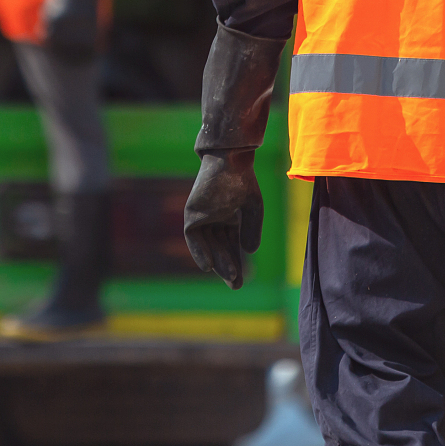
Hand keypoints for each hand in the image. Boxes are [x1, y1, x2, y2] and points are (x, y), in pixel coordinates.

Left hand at [183, 150, 262, 288]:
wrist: (229, 160)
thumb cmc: (242, 180)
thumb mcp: (253, 209)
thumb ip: (251, 230)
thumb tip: (250, 252)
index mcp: (228, 218)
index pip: (231, 245)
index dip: (236, 263)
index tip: (241, 281)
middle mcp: (213, 219)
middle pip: (220, 249)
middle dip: (228, 267)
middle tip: (236, 286)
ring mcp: (201, 216)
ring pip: (208, 246)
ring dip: (218, 262)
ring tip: (230, 278)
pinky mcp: (191, 213)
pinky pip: (193, 237)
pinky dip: (199, 252)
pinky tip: (208, 267)